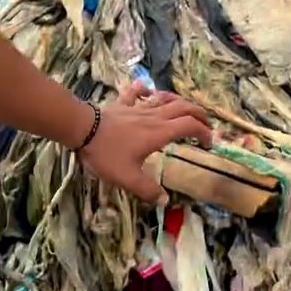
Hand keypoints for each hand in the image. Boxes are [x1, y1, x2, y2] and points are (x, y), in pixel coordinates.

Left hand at [78, 82, 211, 201]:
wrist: (82, 129)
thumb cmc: (106, 153)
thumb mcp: (127, 178)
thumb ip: (148, 190)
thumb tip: (164, 200)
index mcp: (159, 133)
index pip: (190, 126)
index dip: (204, 132)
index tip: (209, 144)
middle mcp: (153, 116)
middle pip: (183, 107)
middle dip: (198, 114)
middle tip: (206, 125)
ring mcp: (137, 107)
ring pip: (164, 97)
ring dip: (178, 101)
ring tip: (184, 109)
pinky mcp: (122, 103)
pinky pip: (136, 92)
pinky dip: (145, 90)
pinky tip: (146, 91)